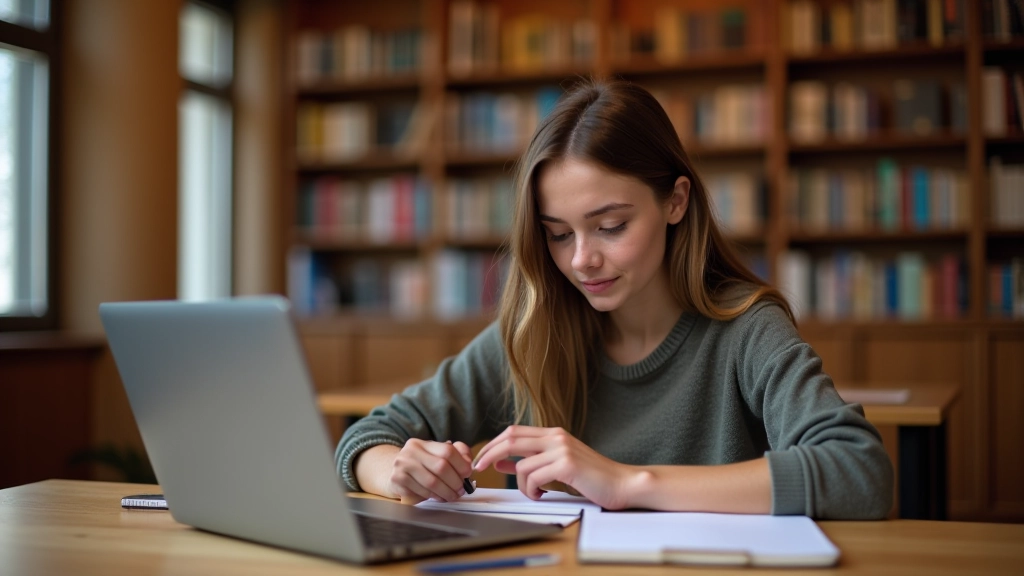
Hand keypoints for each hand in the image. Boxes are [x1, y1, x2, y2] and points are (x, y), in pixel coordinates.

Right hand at [387, 439, 472, 504]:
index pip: (447, 451)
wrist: (396, 473)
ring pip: (432, 482)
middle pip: (441, 467)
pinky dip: (434, 496)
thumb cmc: (421, 466)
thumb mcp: (437, 455)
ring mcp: (402, 465)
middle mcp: (411, 451)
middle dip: (455, 481)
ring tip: (452, 496)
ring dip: (446, 492)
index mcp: (423, 443)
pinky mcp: (397, 480)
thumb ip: (457, 453)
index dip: (461, 464)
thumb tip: (469, 462)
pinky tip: (439, 497)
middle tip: (461, 489)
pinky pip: (422, 491)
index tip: (468, 474)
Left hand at [473, 425, 634, 508]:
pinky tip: (543, 494)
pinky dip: (532, 491)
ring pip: (522, 465)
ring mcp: (562, 449)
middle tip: (478, 469)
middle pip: (510, 439)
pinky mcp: (567, 465)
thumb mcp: (557, 465)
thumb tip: (501, 463)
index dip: (493, 444)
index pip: (513, 431)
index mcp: (554, 433)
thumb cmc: (592, 477)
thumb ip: (531, 461)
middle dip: (489, 454)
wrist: (622, 483)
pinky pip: (534, 478)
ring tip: (535, 493)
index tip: (480, 459)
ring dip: (520, 485)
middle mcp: (556, 437)